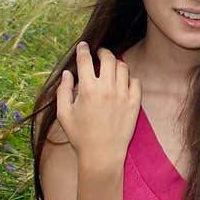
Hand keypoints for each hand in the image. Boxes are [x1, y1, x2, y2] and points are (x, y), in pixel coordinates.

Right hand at [56, 42, 141, 170]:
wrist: (102, 154)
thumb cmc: (80, 135)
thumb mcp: (64, 114)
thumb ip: (63, 91)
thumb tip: (68, 73)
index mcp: (88, 89)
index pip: (86, 61)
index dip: (83, 50)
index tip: (83, 45)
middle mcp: (107, 88)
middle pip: (108, 58)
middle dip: (103, 52)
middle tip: (99, 53)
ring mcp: (123, 94)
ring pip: (123, 68)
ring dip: (116, 64)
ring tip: (110, 67)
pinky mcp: (134, 102)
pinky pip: (135, 81)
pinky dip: (129, 78)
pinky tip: (122, 82)